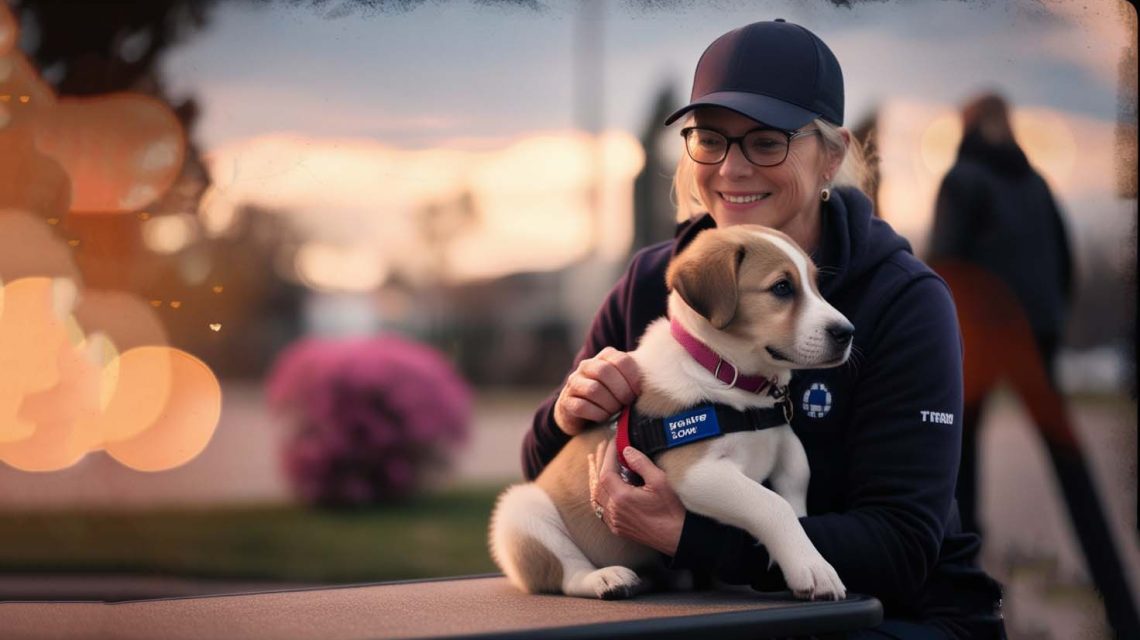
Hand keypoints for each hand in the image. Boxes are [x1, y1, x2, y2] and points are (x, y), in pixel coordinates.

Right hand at [553, 347, 640, 435]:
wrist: (580, 411)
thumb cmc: (611, 395)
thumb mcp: (625, 382)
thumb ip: (638, 377)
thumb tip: (659, 382)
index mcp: (605, 357)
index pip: (621, 360)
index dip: (633, 378)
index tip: (638, 392)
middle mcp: (587, 366)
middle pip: (605, 372)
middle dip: (621, 391)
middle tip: (627, 403)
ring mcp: (574, 382)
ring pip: (594, 389)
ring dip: (609, 404)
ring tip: (615, 411)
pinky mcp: (566, 401)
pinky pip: (582, 406)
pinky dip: (597, 414)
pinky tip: (603, 417)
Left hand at [588, 438, 684, 555]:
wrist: (677, 537)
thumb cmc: (671, 510)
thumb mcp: (660, 481)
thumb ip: (641, 463)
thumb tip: (627, 450)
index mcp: (621, 498)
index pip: (606, 471)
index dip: (608, 455)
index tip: (613, 442)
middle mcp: (613, 510)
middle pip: (597, 483)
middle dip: (598, 463)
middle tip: (600, 447)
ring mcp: (614, 521)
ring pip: (596, 496)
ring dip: (594, 478)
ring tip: (593, 463)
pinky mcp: (618, 528)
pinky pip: (600, 508)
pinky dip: (598, 493)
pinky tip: (600, 487)